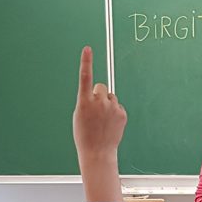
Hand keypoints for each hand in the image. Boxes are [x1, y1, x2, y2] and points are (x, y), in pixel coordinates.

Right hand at [73, 46, 125, 201]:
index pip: (85, 77)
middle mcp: (99, 102)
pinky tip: (110, 124)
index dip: (86, 62)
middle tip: (95, 110)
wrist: (97, 152)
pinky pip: (118, 106)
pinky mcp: (122, 114)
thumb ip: (87, 100)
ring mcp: (112, 108)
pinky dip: (114, 112)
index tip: (88, 49)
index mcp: (84, 102)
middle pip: (101, 86)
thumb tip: (100, 92)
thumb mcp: (79, 115)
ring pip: (110, 96)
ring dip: (107, 104)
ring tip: (102, 120)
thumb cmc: (84, 134)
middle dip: (99, 94)